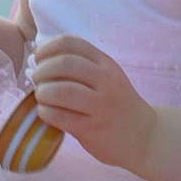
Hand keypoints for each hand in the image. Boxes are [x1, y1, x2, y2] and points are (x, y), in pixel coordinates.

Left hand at [27, 33, 157, 172]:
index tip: (39, 58)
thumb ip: (83, 67)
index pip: (71, 43)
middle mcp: (106, 81)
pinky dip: (45, 112)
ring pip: (61, 91)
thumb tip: (42, 60)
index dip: (48, 48)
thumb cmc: (118, 104)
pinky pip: (59, 116)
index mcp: (106, 64)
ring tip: (41, 97)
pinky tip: (45, 113)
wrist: (144, 136)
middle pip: (64, 64)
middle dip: (42, 71)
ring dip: (42, 92)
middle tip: (36, 80)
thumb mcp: (108, 77)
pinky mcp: (92, 129)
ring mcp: (100, 106)